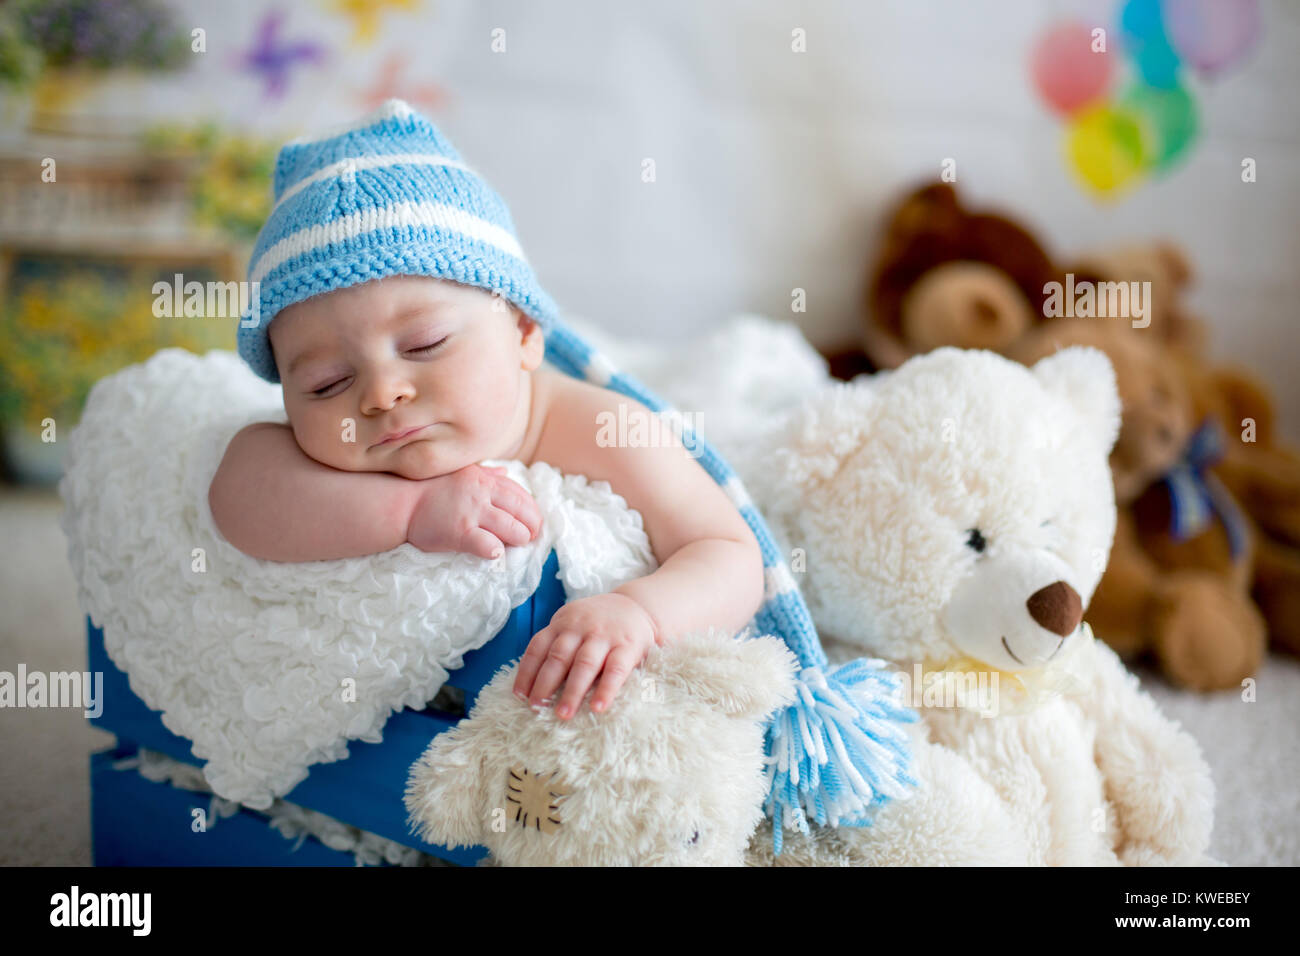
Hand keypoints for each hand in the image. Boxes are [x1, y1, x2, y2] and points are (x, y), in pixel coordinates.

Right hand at [406, 463, 541, 557]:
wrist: (401, 502)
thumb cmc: (429, 489)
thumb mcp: (461, 473)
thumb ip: (485, 474)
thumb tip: (505, 472)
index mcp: (485, 480)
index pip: (520, 494)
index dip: (532, 510)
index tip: (534, 521)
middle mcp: (482, 494)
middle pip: (521, 510)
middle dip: (532, 526)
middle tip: (533, 537)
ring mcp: (472, 513)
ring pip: (511, 527)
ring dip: (520, 538)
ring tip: (518, 544)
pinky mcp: (460, 532)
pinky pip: (486, 543)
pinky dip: (496, 550)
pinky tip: (496, 553)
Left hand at [512, 592, 657, 718]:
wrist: (638, 606)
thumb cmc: (598, 623)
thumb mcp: (573, 625)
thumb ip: (558, 645)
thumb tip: (533, 684)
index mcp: (562, 623)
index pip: (538, 647)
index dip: (527, 672)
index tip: (520, 695)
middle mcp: (580, 627)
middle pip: (558, 657)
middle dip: (545, 684)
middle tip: (536, 708)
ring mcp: (604, 636)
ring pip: (584, 664)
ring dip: (572, 691)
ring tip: (563, 714)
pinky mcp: (628, 646)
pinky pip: (615, 670)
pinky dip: (606, 689)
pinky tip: (597, 707)